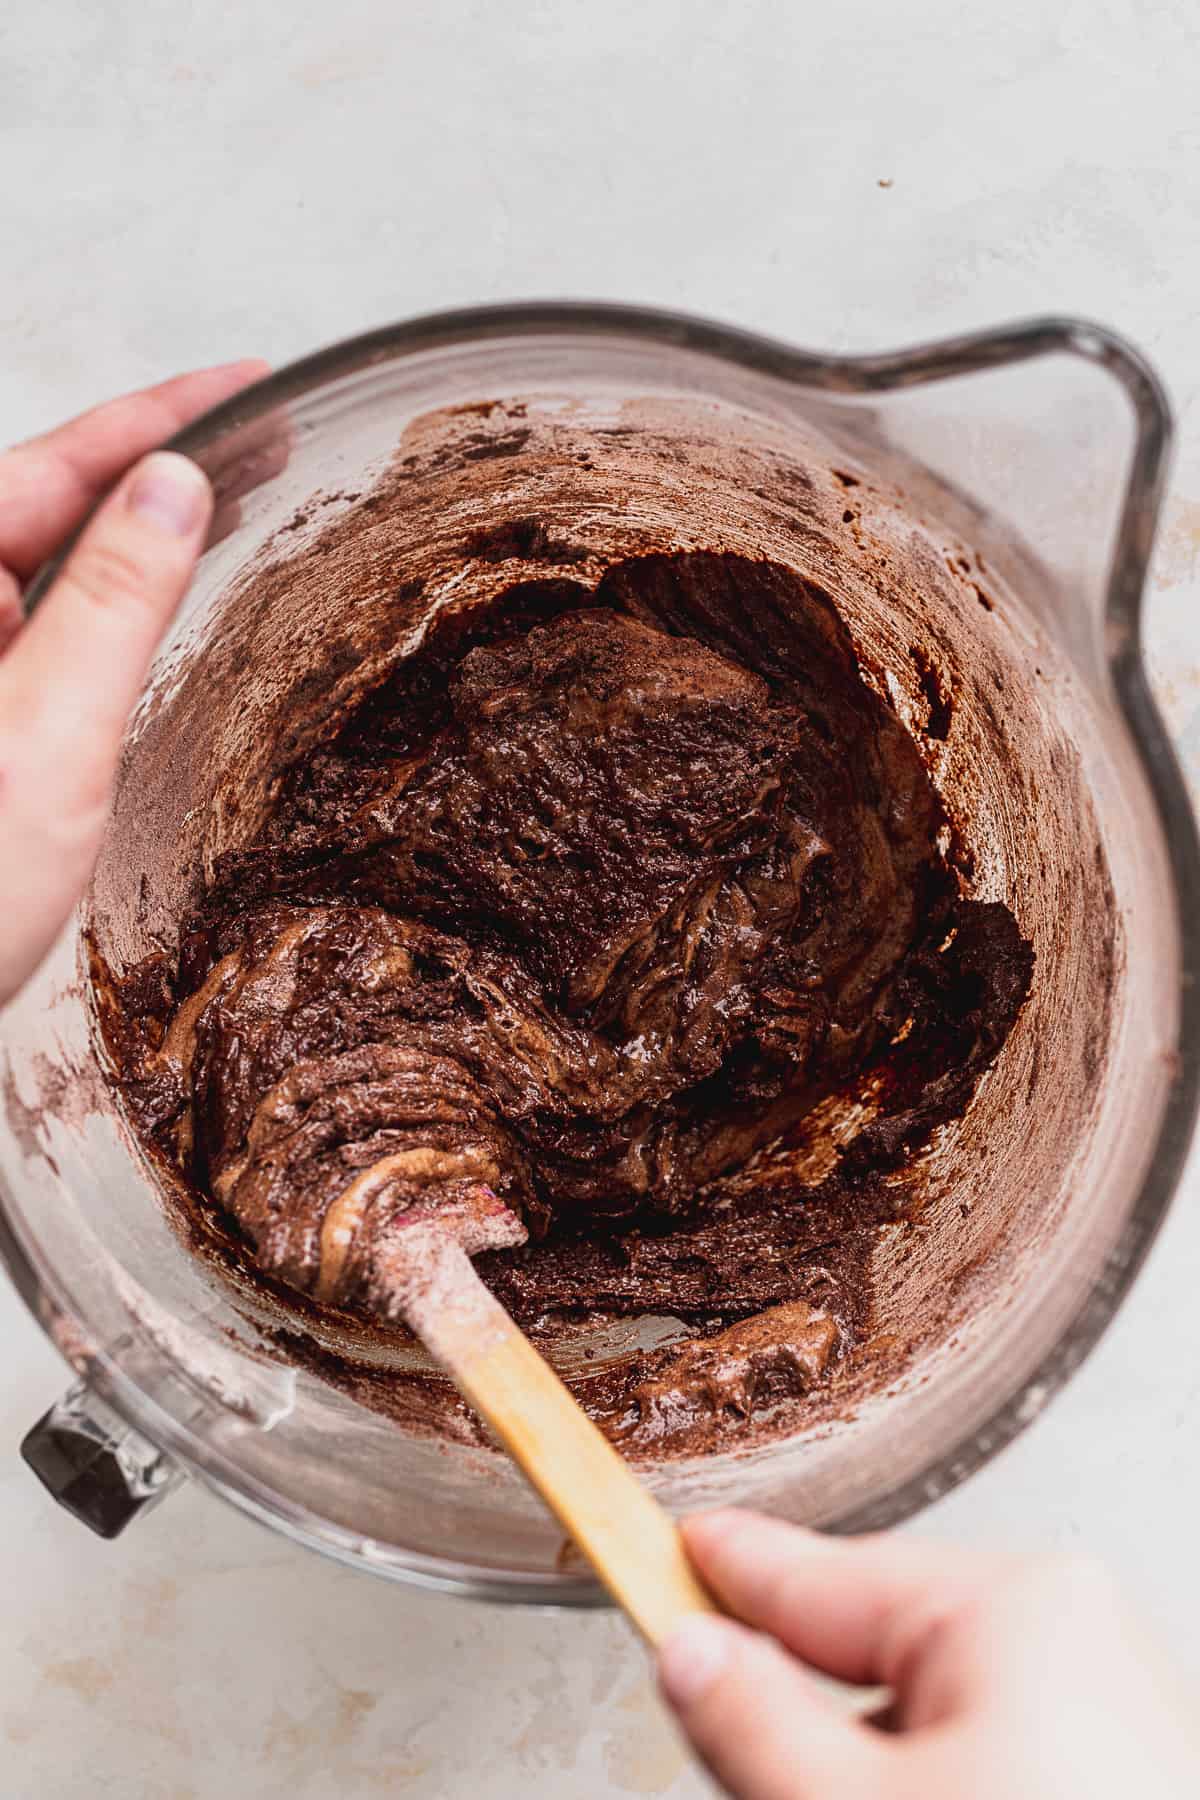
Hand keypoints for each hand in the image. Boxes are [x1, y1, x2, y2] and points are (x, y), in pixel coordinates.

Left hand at [0, 362, 266, 1004]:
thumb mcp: (47, 740)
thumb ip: (109, 603)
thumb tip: (171, 489)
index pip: (51, 464)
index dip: (159, 416)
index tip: (245, 380)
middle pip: (44, 501)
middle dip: (157, 463)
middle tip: (260, 431)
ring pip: (44, 564)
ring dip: (135, 530)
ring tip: (229, 493)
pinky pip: (37, 625)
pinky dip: (104, 598)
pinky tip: (154, 589)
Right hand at [660, 1510, 1199, 1798]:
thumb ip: (755, 1725)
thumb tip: (692, 1654)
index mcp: (1015, 1608)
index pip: (822, 1574)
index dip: (729, 1573)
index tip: (672, 1548)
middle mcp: (1072, 1633)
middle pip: (875, 1649)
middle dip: (805, 1717)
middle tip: (747, 1768)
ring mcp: (1107, 1706)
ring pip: (927, 1715)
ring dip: (870, 1767)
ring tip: (837, 1789)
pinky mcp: (1117, 1769)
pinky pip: (992, 1752)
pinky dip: (936, 1785)